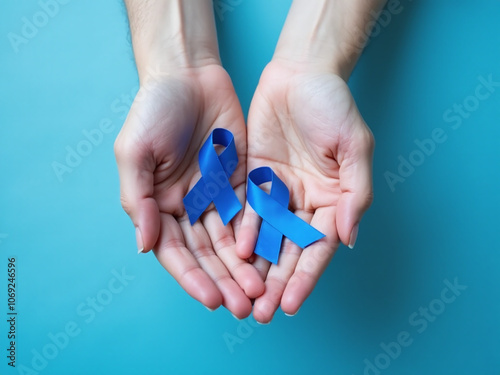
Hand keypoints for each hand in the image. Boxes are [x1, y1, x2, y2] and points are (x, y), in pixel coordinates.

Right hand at [114, 64, 263, 317]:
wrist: (188, 75)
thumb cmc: (153, 111)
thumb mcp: (134, 153)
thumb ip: (139, 200)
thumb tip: (144, 246)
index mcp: (161, 206)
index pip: (178, 252)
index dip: (194, 278)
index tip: (213, 299)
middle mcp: (190, 207)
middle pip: (209, 253)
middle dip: (225, 280)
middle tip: (245, 306)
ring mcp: (218, 196)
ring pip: (233, 240)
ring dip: (245, 267)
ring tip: (261, 291)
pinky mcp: (243, 181)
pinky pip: (253, 214)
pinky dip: (260, 237)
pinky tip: (272, 258)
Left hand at [237, 60, 373, 322]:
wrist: (300, 74)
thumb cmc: (333, 106)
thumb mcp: (355, 146)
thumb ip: (356, 193)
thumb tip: (349, 238)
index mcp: (332, 200)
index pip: (318, 249)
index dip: (305, 278)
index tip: (292, 305)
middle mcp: (305, 202)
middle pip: (289, 251)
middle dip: (276, 282)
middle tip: (262, 313)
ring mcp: (279, 192)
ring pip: (266, 237)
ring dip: (256, 267)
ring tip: (244, 295)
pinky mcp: (256, 179)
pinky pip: (248, 211)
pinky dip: (241, 232)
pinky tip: (232, 255)